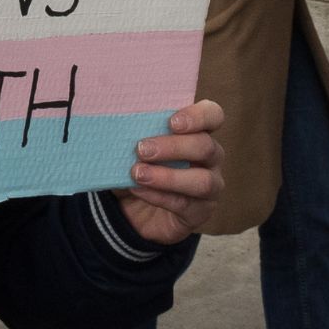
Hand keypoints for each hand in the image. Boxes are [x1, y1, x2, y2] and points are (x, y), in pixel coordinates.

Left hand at [114, 100, 224, 245]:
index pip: (213, 116)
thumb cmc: (136, 166)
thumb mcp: (131, 147)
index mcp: (196, 133)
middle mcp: (210, 159)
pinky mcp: (199, 213)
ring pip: (203, 181)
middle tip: (142, 149)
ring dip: (168, 176)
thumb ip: (132, 133)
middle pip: (206, 147)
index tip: (172, 122)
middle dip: (174, 147)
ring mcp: (210, 187)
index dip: (198, 116)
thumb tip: (114, 123)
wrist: (132, 208)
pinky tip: (137, 189)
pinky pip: (185, 204)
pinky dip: (158, 196)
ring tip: (137, 173)